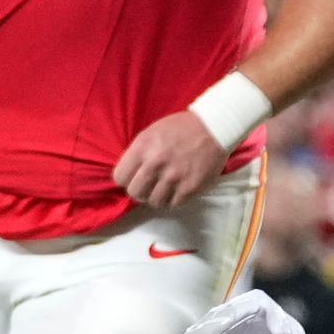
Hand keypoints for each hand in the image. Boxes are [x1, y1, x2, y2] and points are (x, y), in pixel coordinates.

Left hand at [112, 109, 233, 211]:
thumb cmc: (180, 128)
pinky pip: (173, 204)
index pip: (120, 177)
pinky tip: (178, 189)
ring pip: (153, 202)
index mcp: (142, 148)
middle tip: (149, 186)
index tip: (134, 178)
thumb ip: (138, 153)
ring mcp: (173, 178)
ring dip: (158, 196)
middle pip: (135, 193)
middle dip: (140, 191)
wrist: (213, 128)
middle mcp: (155, 164)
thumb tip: (129, 175)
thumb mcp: (151, 132)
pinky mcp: (190, 188)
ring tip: (165, 188)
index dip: (126, 179)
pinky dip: (174, 199)